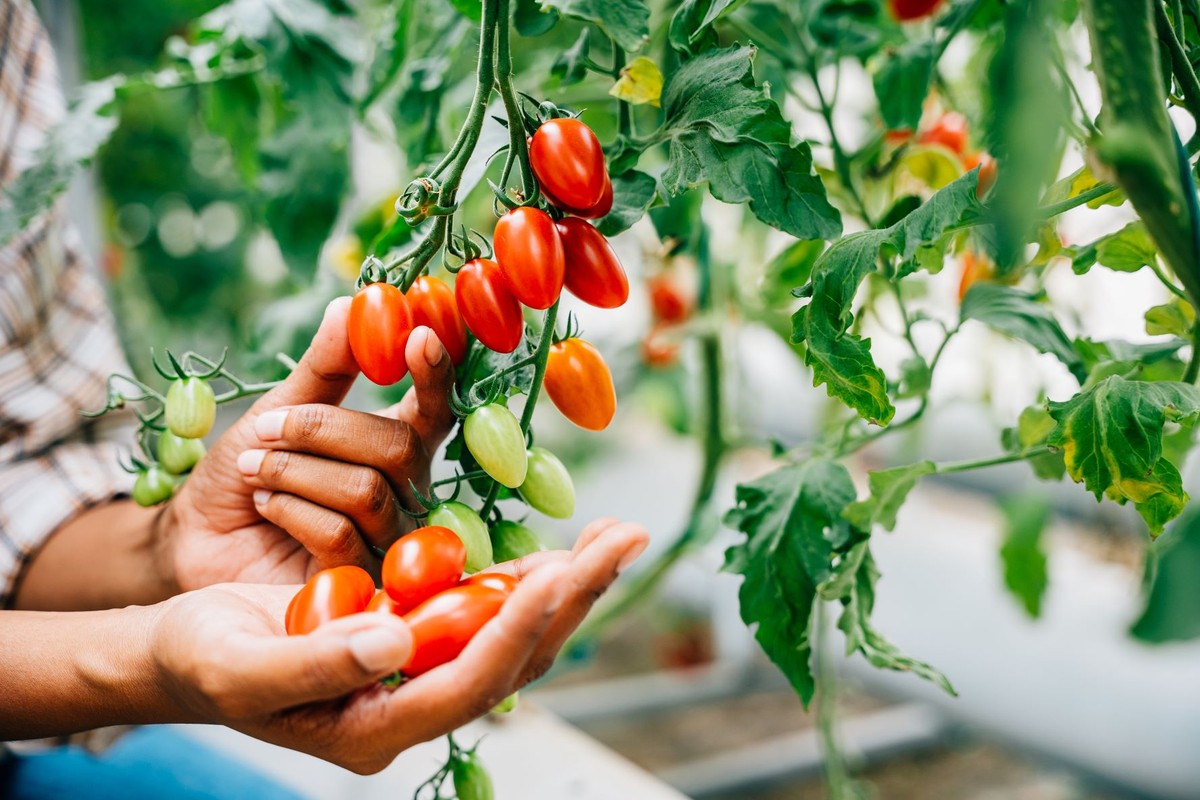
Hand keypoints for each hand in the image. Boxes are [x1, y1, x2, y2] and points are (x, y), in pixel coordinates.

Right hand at [150, 520, 647, 772]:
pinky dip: (523, 579)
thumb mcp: (245, 665)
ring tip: (614, 536)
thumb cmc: (204, 661)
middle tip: (624, 540)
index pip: (466, 684)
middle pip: (512, 659)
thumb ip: (319, 661)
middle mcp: (413, 705)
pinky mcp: (419, 637)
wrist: (187, 652)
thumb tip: (396, 642)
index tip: (553, 576)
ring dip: (566, 586)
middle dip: (572, 601)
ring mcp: (420, 672)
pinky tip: (560, 550)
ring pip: (511, 635)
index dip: (512, 632)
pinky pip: (484, 613)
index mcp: (375, 728)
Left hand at [164, 297, 456, 590]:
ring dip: (296, 470)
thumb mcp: (279, 409)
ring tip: (254, 468)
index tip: (419, 335)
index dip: (437, 374)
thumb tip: (353, 303)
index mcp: (397, 445)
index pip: (436, 409)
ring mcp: (386, 540)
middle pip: (399, 448)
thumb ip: (324, 366)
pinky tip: (265, 506)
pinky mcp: (358, 580)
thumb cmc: (243, 472)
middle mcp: (405, 493)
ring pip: (366, 491)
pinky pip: (341, 534)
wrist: (196, 536)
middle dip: (325, 430)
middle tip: (268, 428)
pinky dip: (291, 509)